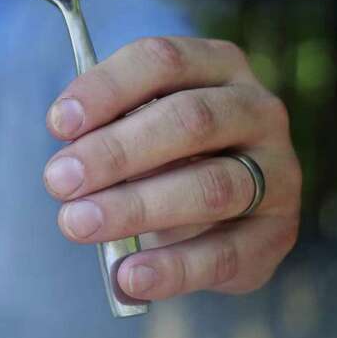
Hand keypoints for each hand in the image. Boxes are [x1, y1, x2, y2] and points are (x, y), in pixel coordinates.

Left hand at [42, 37, 301, 300]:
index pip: (161, 61)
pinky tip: (128, 277)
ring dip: (135, 207)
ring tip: (78, 224)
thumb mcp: (136, 124)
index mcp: (217, 64)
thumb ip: (107, 128)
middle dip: (114, 152)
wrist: (218, 210)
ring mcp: (278, 171)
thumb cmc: (161, 150)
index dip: (106, 89)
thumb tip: (69, 162)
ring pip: (210, 187)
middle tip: (58, 181)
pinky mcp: (279, 234)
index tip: (57, 124)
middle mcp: (257, 109)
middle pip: (188, 120)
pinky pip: (226, 253)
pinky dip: (173, 268)